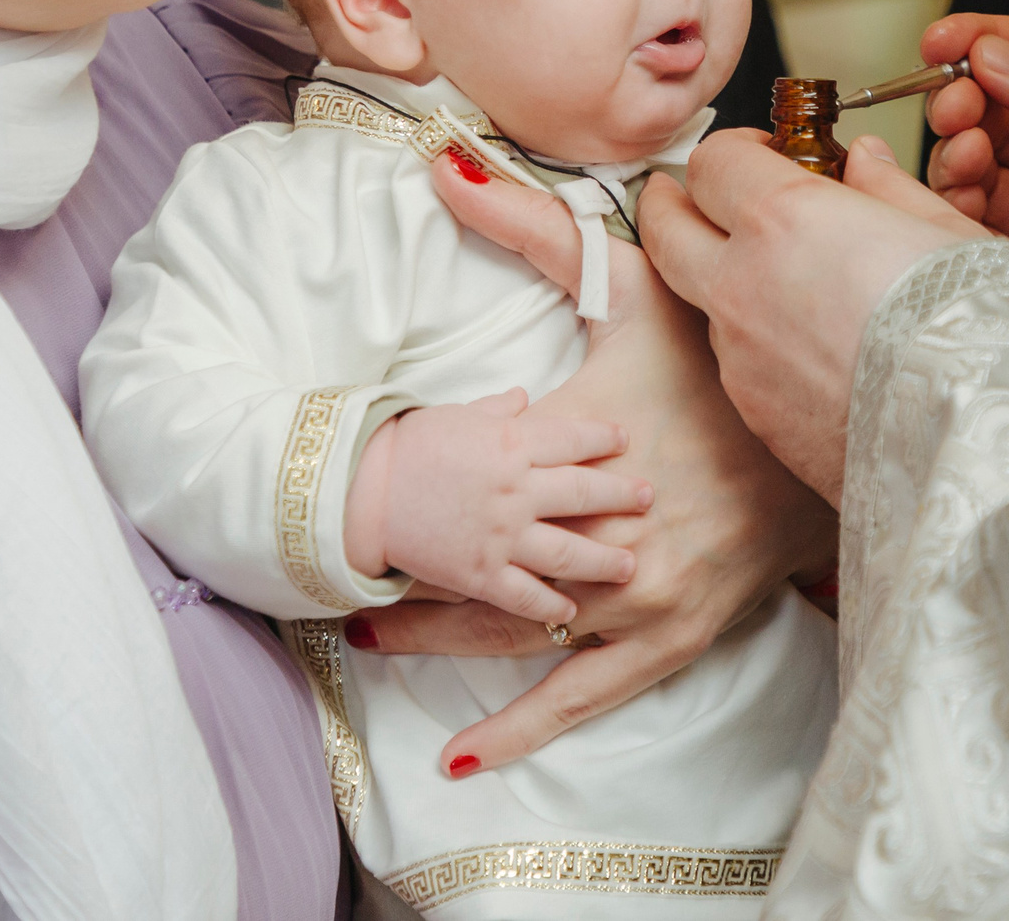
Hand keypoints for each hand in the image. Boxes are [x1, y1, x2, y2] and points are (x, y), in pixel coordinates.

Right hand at [342, 390, 651, 627]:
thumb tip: (524, 398)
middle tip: (649, 499)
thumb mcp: (457, 414)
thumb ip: (498, 410)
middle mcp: (518, 489)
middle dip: (622, 496)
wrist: (359, 490)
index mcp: (513, 442)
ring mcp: (502, 535)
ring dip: (604, 559)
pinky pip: (528, 595)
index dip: (605, 439)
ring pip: (569, 551)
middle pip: (585, 492)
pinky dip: (553, 604)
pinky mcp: (481, 575)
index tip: (626, 440)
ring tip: (630, 565)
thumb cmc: (406, 446)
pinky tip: (572, 609)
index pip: (575, 438)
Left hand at [352, 150, 838, 777]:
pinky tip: (464, 758)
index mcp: (580, 443)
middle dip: (407, 579)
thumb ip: (530, 224)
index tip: (346, 498)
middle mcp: (604, 531)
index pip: (466, 481)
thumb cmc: (727, 350)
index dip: (403, 495)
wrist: (840, 415)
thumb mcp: (637, 278)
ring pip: (515, 637)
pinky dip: (522, 730)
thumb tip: (440, 166)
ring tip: (369, 637)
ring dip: (440, 644)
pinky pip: (585, 697)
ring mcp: (639, 595)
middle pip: (479, 571)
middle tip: (335, 577)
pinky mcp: (674, 637)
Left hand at [643, 131, 982, 500]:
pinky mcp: (753, 412)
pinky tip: (812, 350)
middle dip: (672, 204)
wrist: (974, 446)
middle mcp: (741, 283)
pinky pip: (737, 360)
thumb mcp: (949, 234)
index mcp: (783, 220)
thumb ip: (891, 189)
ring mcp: (739, 354)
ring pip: (701, 299)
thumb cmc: (975, 332)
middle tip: (699, 198)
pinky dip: (757, 342)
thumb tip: (865, 163)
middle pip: (663, 227)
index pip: (712, 162)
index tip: (764, 155)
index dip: (735, 151)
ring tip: (788, 283)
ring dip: (723, 279)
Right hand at [922, 14, 1008, 404]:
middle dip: (966, 100)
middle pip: (1003, 112)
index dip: (989, 42)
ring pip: (983, 170)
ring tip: (963, 157)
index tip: (940, 41)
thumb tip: (998, 55)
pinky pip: (979, 234)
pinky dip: (954, 212)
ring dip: (958, 155)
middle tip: (953, 107)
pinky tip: (959, 202)